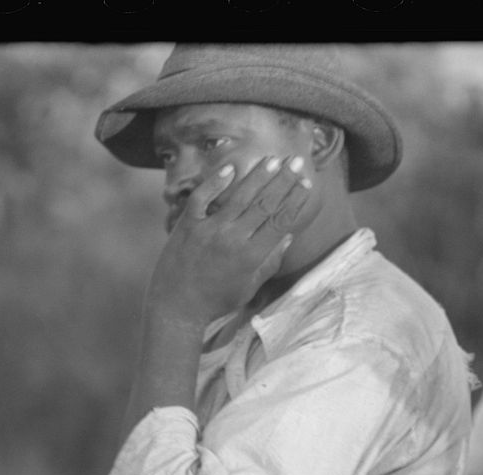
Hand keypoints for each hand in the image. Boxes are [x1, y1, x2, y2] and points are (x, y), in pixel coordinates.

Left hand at [148, 155, 311, 324]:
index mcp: (251, 256)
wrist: (176, 307)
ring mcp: (209, 230)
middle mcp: (232, 239)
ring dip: (257, 176)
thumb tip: (287, 236)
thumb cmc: (216, 301)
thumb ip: (269, 262)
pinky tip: (230, 168)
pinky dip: (215, 182)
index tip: (306, 184)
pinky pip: (202, 198)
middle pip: (264, 204)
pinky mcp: (187, 225)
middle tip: (297, 160)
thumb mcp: (249, 287)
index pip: (280, 221)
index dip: (295, 200)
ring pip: (238, 196)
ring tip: (273, 159)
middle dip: (283, 180)